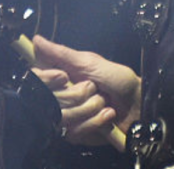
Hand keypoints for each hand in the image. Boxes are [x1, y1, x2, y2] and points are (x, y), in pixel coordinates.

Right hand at [31, 35, 140, 149]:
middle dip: (78, 93)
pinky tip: (107, 115)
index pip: (36, 80)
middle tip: (94, 87)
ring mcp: (66, 117)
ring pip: (63, 116)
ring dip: (90, 107)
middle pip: (50, 99)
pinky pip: (74, 132)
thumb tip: (37, 41)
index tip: (63, 76)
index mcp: (61, 78)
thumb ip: (63, 54)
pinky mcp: (75, 133)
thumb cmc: (118, 80)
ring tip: (103, 101)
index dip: (45, 79)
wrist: (137, 105)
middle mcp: (59, 98)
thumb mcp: (92, 63)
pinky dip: (95, 121)